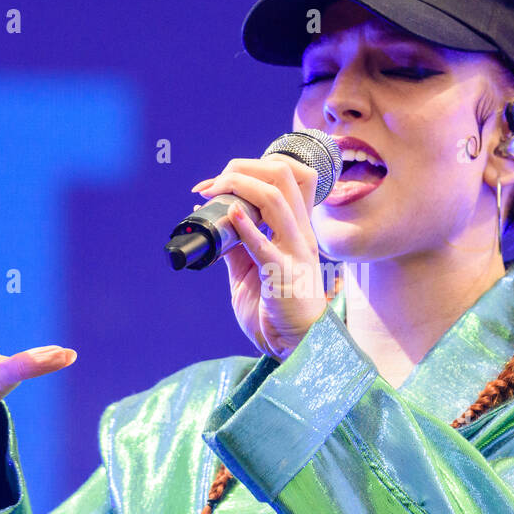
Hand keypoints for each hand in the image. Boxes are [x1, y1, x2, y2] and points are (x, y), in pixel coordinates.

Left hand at [190, 156, 329, 359]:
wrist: (296, 345)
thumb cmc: (277, 309)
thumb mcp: (253, 269)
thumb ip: (239, 245)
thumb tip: (214, 221)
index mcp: (297, 228)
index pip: (288, 177)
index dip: (252, 168)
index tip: (218, 181)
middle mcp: (301, 233)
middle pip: (283, 175)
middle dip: (243, 168)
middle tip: (212, 184)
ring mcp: (296, 251)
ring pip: (275, 199)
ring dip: (238, 188)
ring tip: (213, 193)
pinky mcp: (284, 275)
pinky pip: (265, 244)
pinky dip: (246, 226)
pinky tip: (230, 214)